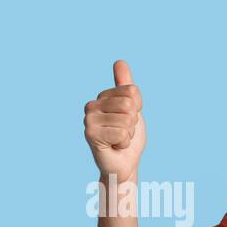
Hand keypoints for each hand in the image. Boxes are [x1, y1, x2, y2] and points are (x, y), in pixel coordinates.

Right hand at [84, 59, 144, 185]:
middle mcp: (91, 105)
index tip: (129, 120)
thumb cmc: (128, 138)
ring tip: (118, 140)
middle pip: (129, 105)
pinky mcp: (90, 134)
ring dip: (129, 134)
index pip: (132, 92)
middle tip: (123, 132)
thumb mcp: (132, 110)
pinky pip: (122, 133)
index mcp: (102, 97)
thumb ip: (125, 87)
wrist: (123, 165)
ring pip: (127, 120)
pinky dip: (124, 143)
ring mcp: (88, 119)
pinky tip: (114, 146)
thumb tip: (119, 61)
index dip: (137, 109)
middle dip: (133, 123)